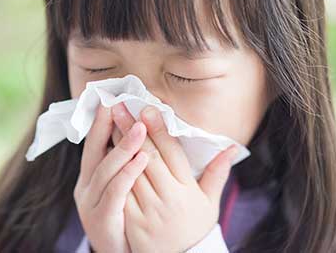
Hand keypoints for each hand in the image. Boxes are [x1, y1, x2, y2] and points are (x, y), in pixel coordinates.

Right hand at [74, 104, 150, 252]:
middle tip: (118, 104)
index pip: (95, 145)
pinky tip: (142, 159)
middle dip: (106, 126)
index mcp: (91, 178)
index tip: (109, 99)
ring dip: (123, 147)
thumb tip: (138, 137)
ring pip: (106, 170)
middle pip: (94, 151)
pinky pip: (115, 193)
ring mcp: (91, 204)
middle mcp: (86, 188)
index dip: (100, 123)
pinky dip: (127, 174)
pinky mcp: (102, 219)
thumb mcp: (121, 191)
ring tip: (140, 128)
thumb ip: (127, 165)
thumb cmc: (124, 221)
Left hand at [110, 103, 238, 252]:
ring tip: (108, 122)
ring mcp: (150, 210)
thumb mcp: (209, 203)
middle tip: (119, 106)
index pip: (172, 153)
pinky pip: (121, 192)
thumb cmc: (194, 228)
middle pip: (148, 157)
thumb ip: (217, 173)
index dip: (158, 129)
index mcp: (188, 190)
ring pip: (131, 171)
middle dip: (133, 129)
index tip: (147, 108)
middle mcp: (169, 198)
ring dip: (118, 145)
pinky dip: (112, 172)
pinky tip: (103, 153)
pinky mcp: (133, 221)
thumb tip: (231, 147)